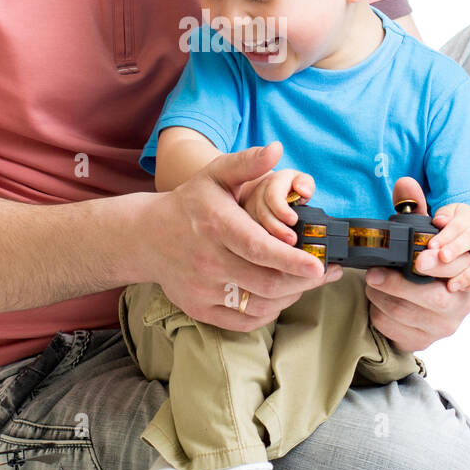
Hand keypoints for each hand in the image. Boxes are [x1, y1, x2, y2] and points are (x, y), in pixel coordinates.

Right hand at [143, 141, 344, 332]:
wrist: (146, 237)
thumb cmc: (190, 203)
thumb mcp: (215, 175)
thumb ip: (247, 163)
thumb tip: (277, 149)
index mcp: (217, 226)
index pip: (258, 249)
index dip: (291, 260)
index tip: (317, 265)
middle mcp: (208, 261)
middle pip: (265, 282)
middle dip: (302, 281)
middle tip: (323, 271)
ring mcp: (203, 288)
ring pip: (258, 305)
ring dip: (289, 296)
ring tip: (305, 281)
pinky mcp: (200, 308)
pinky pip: (244, 321)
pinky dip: (269, 312)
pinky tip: (279, 295)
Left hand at [363, 178, 469, 353]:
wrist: (417, 307)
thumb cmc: (417, 267)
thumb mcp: (419, 237)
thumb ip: (414, 209)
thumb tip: (405, 182)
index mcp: (464, 273)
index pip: (457, 267)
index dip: (438, 263)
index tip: (415, 260)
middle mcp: (460, 303)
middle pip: (435, 297)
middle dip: (400, 286)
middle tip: (373, 275)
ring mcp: (443, 326)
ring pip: (410, 314)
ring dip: (382, 298)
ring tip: (371, 285)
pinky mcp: (424, 341)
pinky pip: (396, 330)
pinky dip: (378, 316)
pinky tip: (376, 305)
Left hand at [414, 202, 469, 293]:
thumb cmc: (465, 225)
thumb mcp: (454, 214)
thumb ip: (444, 216)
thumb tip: (438, 221)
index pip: (458, 225)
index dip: (445, 235)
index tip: (431, 245)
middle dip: (457, 248)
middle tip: (442, 258)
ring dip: (467, 275)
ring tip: (451, 285)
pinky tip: (463, 290)